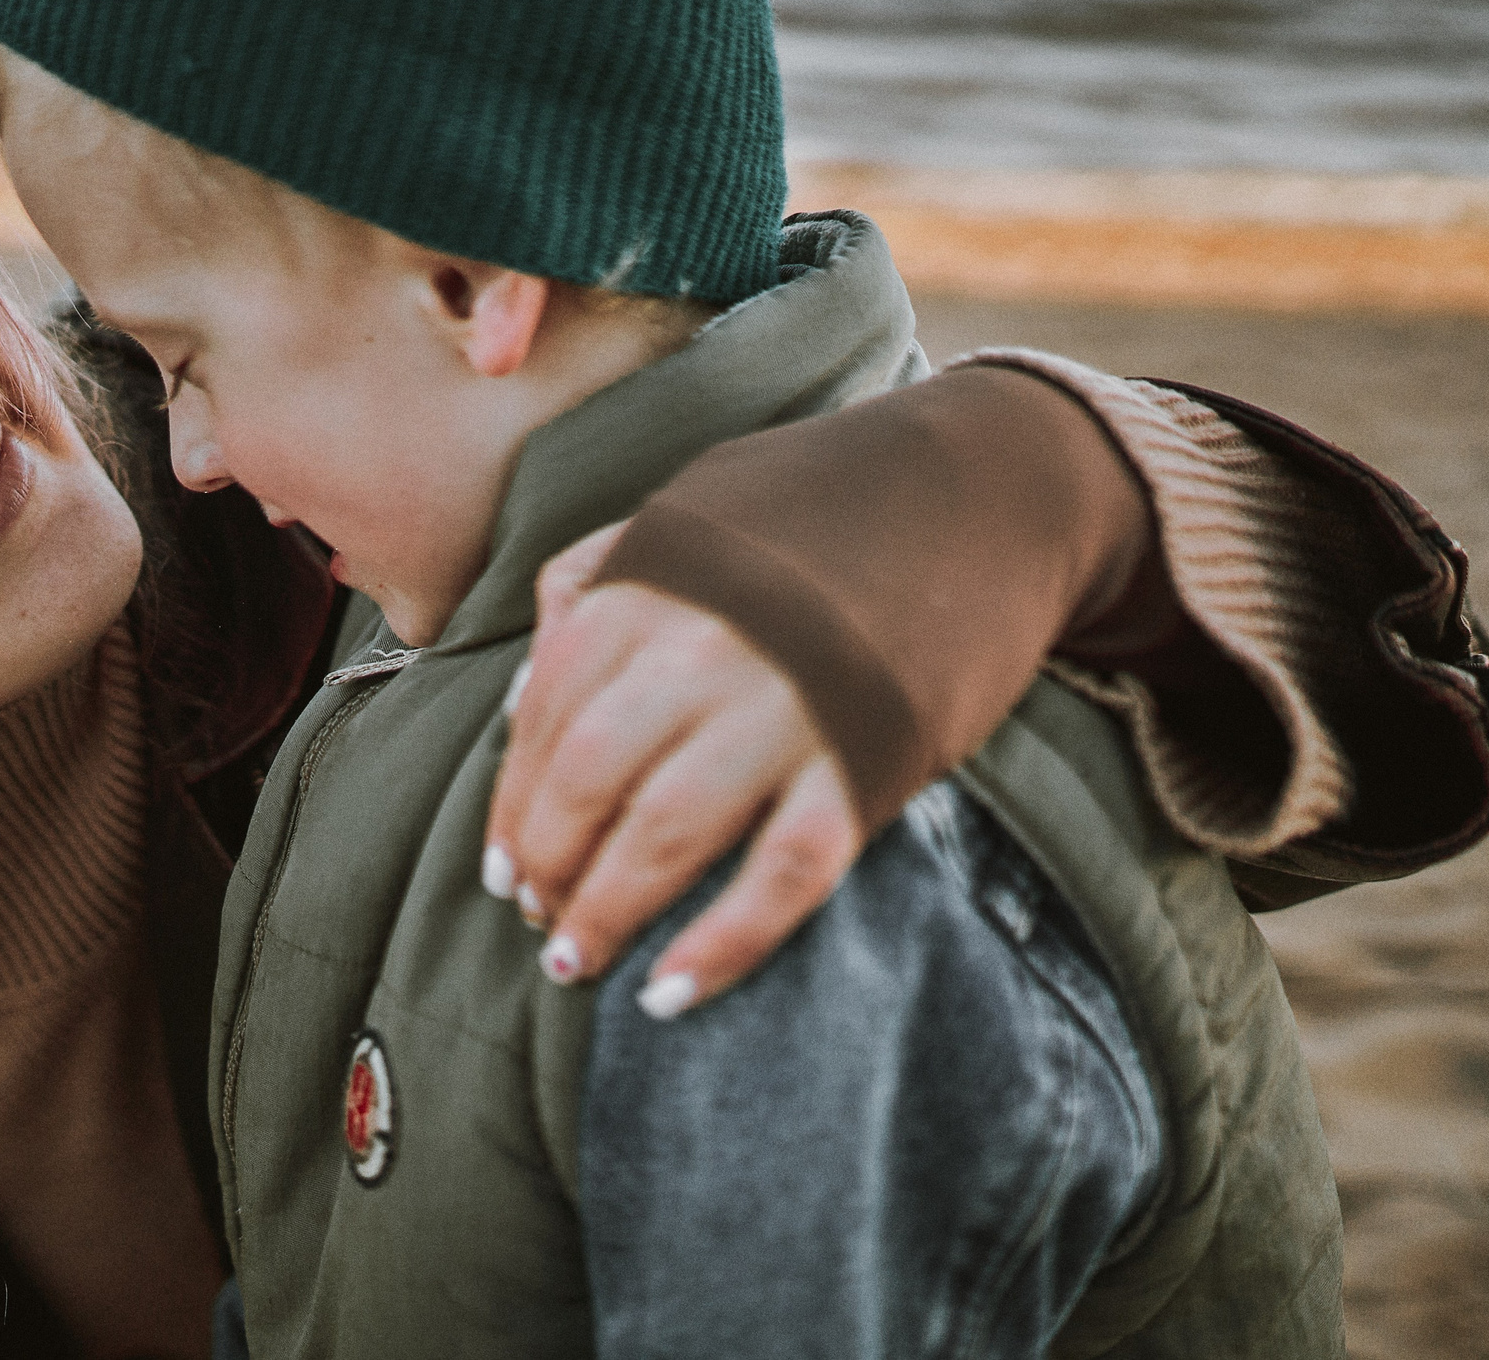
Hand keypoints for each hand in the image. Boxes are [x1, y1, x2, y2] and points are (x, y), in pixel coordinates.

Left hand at [484, 522, 863, 1018]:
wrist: (984, 494)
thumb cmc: (820, 516)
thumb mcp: (685, 515)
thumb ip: (594, 584)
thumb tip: (521, 702)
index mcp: (650, 588)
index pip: (547, 718)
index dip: (514, 805)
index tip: (504, 868)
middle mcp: (705, 647)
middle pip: (588, 781)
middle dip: (549, 864)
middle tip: (540, 919)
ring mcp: (788, 706)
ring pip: (665, 834)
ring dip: (606, 912)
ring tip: (576, 963)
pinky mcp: (867, 762)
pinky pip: (781, 873)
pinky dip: (721, 944)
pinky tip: (669, 993)